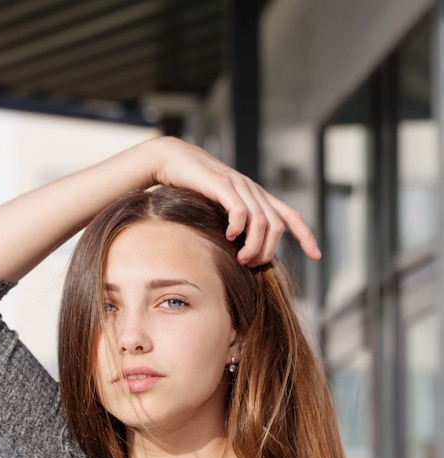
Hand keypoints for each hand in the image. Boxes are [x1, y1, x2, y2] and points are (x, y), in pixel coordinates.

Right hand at [150, 137, 320, 266]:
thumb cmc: (193, 188)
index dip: (306, 235)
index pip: (290, 216)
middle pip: (276, 227)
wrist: (173, 160)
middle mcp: (253, 190)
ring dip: (254, 246)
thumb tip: (242, 250)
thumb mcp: (219, 207)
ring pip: (261, 222)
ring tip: (241, 259)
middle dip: (268, 252)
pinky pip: (239, 211)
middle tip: (251, 265)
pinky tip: (228, 237)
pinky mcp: (221, 184)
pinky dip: (237, 228)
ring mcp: (239, 186)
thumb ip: (234, 223)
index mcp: (256, 196)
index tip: (316, 254)